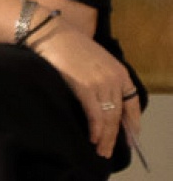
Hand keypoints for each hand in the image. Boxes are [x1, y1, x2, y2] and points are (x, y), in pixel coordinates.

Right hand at [32, 22, 143, 158]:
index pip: (133, 104)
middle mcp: (115, 79)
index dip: (132, 123)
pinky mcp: (86, 88)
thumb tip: (105, 102)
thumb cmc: (68, 46)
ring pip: (109, 119)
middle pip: (120, 115)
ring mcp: (101, 83)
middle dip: (115, 136)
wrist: (49, 33)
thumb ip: (105, 78)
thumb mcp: (96, 60)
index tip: (130, 136)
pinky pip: (95, 116)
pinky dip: (96, 130)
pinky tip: (93, 138)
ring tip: (100, 149)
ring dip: (105, 138)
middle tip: (108, 150)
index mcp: (120, 72)